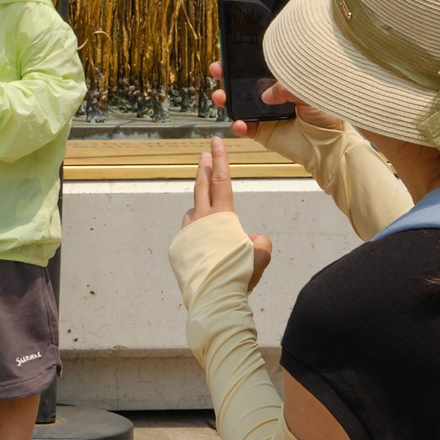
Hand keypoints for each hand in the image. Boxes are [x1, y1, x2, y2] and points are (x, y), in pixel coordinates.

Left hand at [184, 139, 272, 289]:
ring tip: (212, 223)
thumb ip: (257, 241)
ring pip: (194, 214)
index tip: (215, 142)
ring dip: (201, 211)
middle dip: (204, 168)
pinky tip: (205, 252)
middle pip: (201, 187)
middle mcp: (200, 220)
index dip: (220, 159)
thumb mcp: (261, 255)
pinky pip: (189, 237)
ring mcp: (186, 234)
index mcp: (221, 217)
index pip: (221, 180)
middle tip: (203, 153)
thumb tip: (248, 240)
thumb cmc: (240, 275)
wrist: (214, 297)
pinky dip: (197, 238)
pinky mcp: (178, 249)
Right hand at [207, 58, 339, 137]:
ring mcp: (266, 114)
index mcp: (283, 83)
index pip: (260, 68)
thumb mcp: (310, 91)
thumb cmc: (327, 115)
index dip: (244, 62)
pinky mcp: (263, 132)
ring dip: (226, 100)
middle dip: (227, 77)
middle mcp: (272, 97)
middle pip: (244, 84)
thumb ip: (288, 87)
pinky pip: (245, 128)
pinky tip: (239, 123)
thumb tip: (266, 95)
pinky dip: (238, 125)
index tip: (230, 56)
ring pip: (239, 105)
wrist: (330, 145)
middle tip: (217, 70)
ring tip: (220, 96)